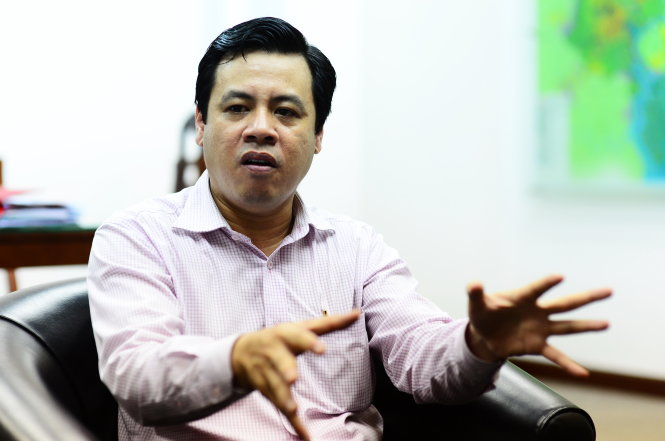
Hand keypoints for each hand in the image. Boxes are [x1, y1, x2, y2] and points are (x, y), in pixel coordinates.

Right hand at [231, 310, 359, 440]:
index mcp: (286, 334)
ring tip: (292, 409)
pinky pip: (279, 406)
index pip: (298, 336)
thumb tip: (357, 313)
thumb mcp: (300, 326)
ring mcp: (267, 372)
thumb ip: (330, 322)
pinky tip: (305, 435)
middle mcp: (274, 353)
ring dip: (282, 398)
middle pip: (280, 362)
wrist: (240, 352)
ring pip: (275, 387)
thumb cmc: (279, 337)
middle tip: (292, 378)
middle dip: (285, 370)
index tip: (322, 349)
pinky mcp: (265, 390)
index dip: (309, 342)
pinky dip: (293, 423)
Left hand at [466, 274, 610, 375]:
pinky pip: (555, 356)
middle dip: (586, 297)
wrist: (484, 336)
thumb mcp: (476, 304)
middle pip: (565, 303)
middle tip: (609, 291)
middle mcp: (537, 311)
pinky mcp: (537, 345)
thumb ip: (475, 293)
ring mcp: (540, 329)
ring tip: (606, 324)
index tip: (560, 277)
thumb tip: (473, 284)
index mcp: (522, 297)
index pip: (536, 289)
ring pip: (567, 326)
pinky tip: (583, 374)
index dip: (546, 283)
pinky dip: (569, 365)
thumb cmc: (483, 314)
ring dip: (586, 326)